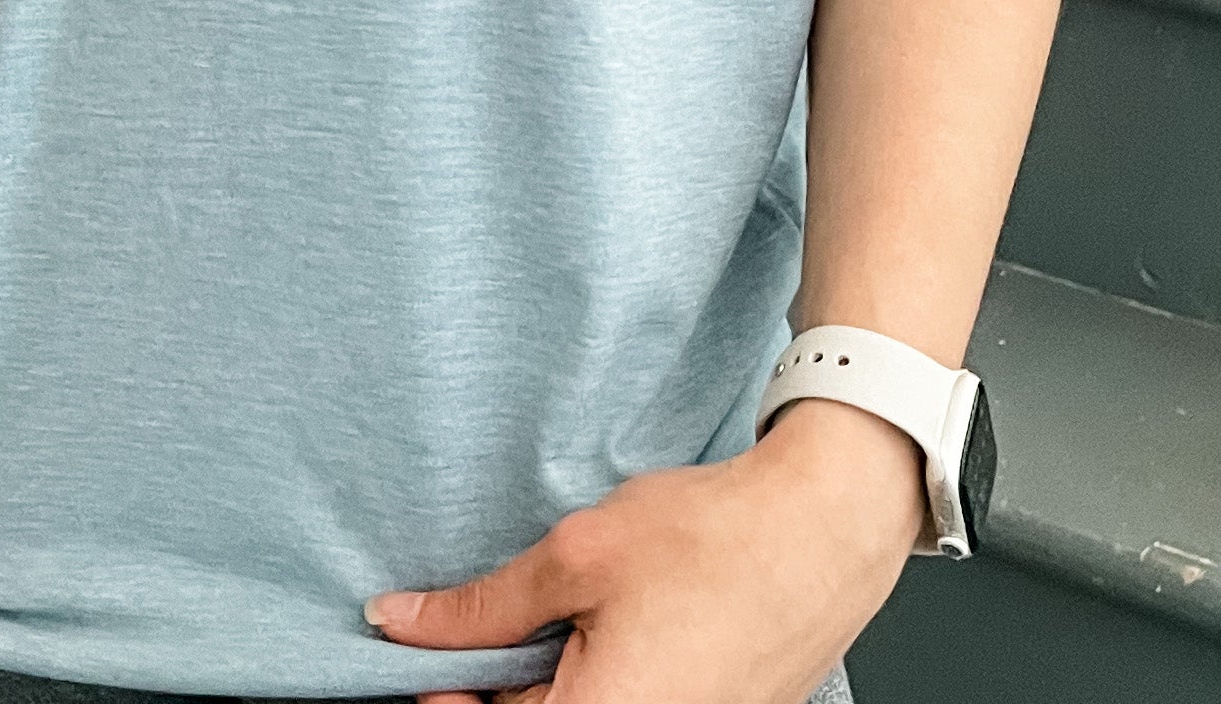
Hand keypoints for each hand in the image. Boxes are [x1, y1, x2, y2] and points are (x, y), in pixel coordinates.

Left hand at [359, 402, 927, 703]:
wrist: (822, 531)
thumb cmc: (711, 540)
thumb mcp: (576, 557)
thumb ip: (480, 607)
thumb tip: (398, 622)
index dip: (446, 688)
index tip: (418, 652)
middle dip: (501, 679)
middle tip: (498, 622)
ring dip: (550, 678)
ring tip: (564, 615)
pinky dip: (595, 678)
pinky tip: (601, 629)